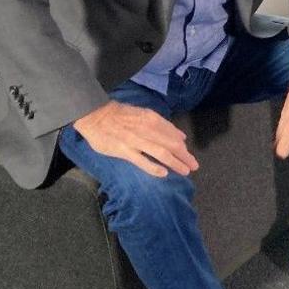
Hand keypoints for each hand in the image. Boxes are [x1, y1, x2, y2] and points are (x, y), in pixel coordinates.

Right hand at [72, 100, 198, 177]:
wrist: (95, 114)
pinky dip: (154, 167)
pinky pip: (142, 161)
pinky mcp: (123, 150)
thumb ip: (163, 125)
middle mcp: (147, 129)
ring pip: (161, 153)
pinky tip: (164, 173)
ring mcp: (136, 141)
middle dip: (185, 156)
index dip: (184, 147)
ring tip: (185, 171)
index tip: (189, 155)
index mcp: (153, 119)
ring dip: (176, 163)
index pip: (174, 135)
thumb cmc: (120, 115)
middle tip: (194, 166)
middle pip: (172, 145)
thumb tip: (181, 136)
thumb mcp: (145, 114)